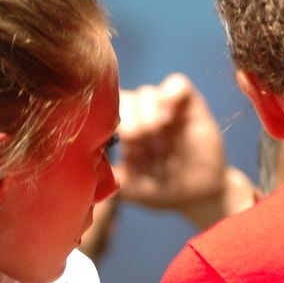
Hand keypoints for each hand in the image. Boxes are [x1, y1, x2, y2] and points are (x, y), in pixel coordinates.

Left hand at [116, 74, 253, 226]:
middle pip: (126, 99)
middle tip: (136, 136)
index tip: (112, 138)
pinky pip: (178, 84)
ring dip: (147, 109)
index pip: (108, 111)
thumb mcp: (132, 189)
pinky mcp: (191, 108)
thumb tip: (84, 171)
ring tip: (154, 130)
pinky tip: (168, 114)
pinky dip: (171, 92)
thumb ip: (110, 179)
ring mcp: (167, 111)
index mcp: (127, 133)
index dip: (107, 119)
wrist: (198, 198)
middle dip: (128, 117)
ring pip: (147, 92)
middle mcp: (145, 118)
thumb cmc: (164, 192)